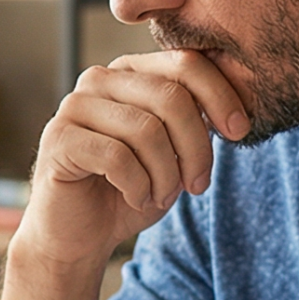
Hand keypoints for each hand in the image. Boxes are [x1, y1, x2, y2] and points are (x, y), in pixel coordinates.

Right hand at [16, 51, 250, 270]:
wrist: (80, 235)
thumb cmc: (130, 190)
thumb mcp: (174, 154)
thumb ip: (195, 123)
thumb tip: (235, 112)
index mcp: (131, 72)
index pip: (185, 64)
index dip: (221, 97)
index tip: (239, 133)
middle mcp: (99, 79)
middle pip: (171, 97)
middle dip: (196, 147)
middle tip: (198, 184)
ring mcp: (74, 106)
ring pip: (146, 130)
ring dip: (166, 175)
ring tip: (162, 196)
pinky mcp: (59, 140)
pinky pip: (116, 157)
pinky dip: (138, 186)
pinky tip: (136, 199)